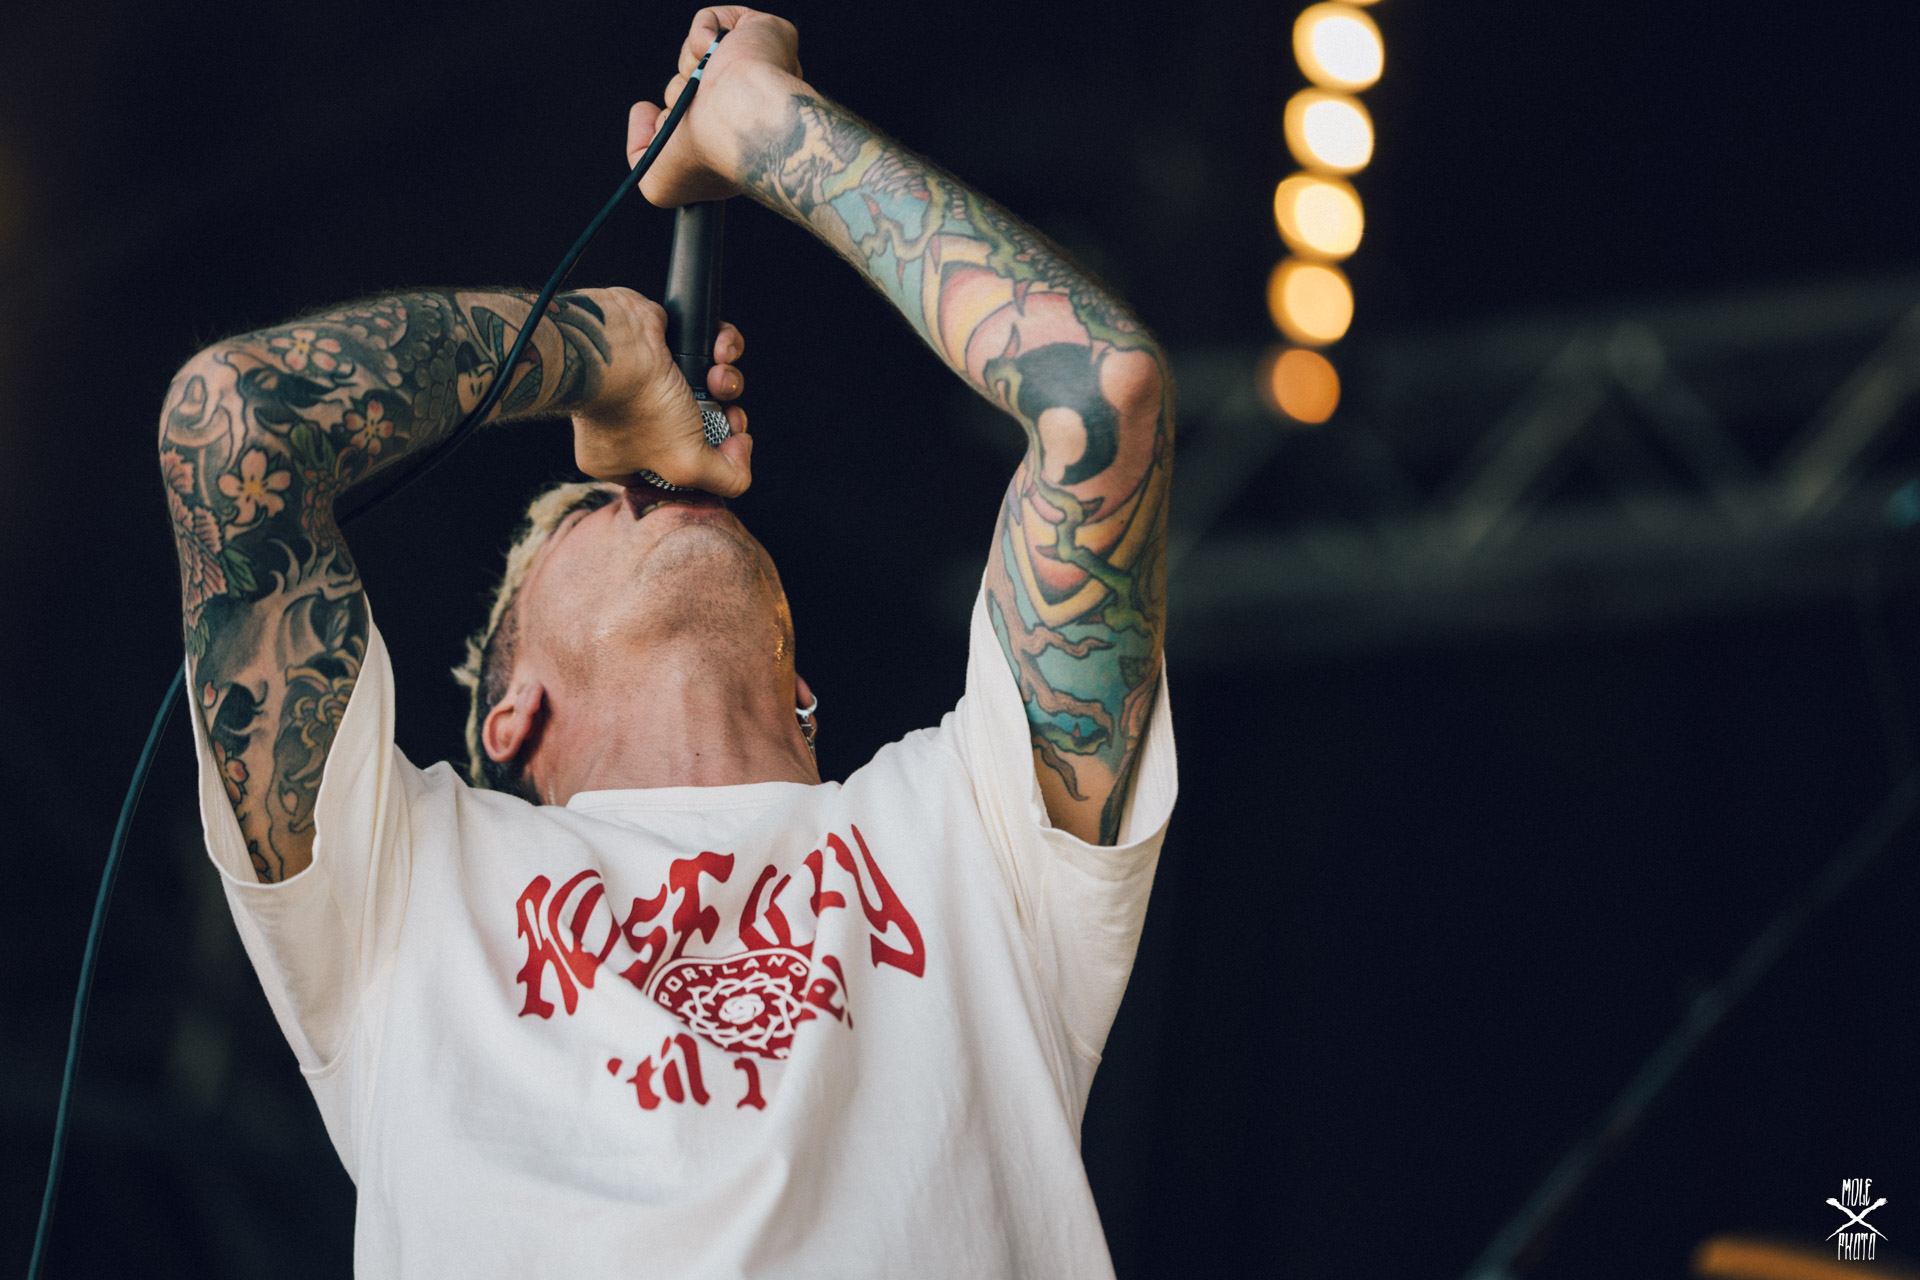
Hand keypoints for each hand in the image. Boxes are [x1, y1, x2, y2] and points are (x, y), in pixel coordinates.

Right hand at [569, 287, 751, 495]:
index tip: (726, 448)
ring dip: (728, 380)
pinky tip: (719, 350)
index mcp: (624, 458)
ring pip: (709, 385)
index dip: (711, 461)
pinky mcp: (663, 342)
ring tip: (719, 376)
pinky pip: (709, 348)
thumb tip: (743, 449)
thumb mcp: (686, 465)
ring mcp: (647, 378)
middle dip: (727, 418)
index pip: (680, 471)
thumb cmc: (640, 407)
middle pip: (701, 427)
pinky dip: (725, 347)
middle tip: (730, 412)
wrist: (615, 342)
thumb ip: (724, 478)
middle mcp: (632, 419)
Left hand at [626, 7, 803, 207]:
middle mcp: (747, 104)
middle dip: (680, 95)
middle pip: (688, 87)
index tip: (672, 133)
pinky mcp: (765, 32)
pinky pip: (712, 21)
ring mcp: (758, 69)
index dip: (676, 126)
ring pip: (696, 56)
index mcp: (733, 139)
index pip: (693, 124)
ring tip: (708, 83)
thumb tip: (646, 111)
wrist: (738, 119)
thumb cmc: (707, 156)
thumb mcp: (658, 183)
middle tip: (697, 109)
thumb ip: (638, 153)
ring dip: (688, 67)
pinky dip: (702, 33)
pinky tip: (713, 53)